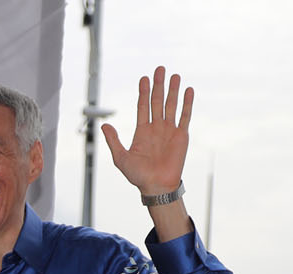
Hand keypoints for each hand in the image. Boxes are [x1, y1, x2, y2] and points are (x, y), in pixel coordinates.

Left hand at [101, 66, 191, 194]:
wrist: (156, 186)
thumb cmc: (137, 175)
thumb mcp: (121, 158)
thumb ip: (113, 141)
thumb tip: (104, 125)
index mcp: (142, 131)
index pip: (143, 106)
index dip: (143, 92)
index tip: (144, 78)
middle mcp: (156, 127)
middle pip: (157, 101)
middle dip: (158, 85)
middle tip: (159, 69)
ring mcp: (169, 130)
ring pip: (171, 105)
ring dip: (172, 90)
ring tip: (174, 75)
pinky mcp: (181, 135)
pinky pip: (185, 116)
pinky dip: (187, 103)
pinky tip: (188, 91)